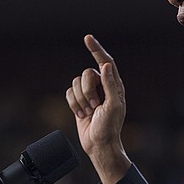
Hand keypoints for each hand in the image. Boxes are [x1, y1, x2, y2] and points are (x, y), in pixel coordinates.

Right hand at [66, 35, 130, 183]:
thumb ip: (110, 85)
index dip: (96, 49)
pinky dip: (73, 104)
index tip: (88, 38)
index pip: (105, 61)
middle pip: (86, 74)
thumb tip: (106, 65)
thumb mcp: (113, 106)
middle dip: (87, 91)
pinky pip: (68, 92)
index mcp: (114, 84)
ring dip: (80, 100)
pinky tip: (81, 114)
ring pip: (75, 83)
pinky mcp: (78, 101)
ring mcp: (90, 93)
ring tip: (90, 112)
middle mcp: (102, 86)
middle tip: (95, 106)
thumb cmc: (110, 127)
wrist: (98, 145)